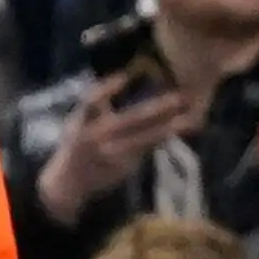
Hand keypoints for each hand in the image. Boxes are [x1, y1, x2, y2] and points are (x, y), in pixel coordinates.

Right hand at [36, 74, 188, 224]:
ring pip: (145, 138)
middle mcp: (96, 137)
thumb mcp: (76, 123)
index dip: (107, 88)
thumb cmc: (75, 145)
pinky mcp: (125, 166)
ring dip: (168, 128)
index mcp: (81, 123)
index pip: (91, 102)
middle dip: (156, 108)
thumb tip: (123, 80)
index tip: (125, 76)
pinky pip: (148, 149)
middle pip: (129, 120)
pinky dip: (165, 139)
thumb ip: (96, 107)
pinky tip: (181, 131)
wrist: (69, 182)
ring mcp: (112, 153)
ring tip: (189, 118)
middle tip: (178, 97)